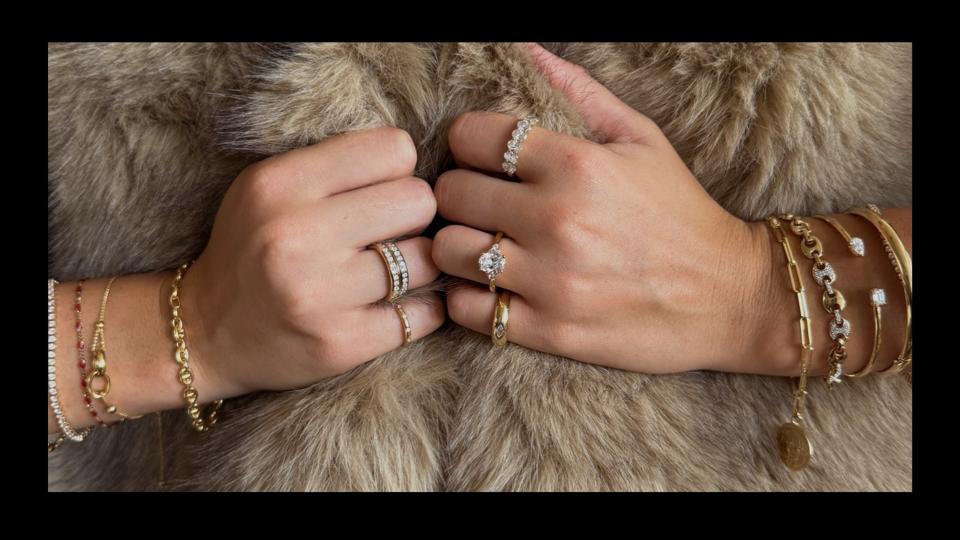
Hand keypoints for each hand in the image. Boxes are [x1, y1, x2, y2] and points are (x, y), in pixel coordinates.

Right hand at [183, 127, 444, 397]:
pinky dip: (424, 310)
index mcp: (280, 185)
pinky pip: (424, 315)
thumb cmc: (251, 248)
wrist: (203, 333)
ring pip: (427, 260)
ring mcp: (319, 295)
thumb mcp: (268, 187)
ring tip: (391, 272)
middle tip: (390, 233)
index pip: (393, 150)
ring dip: (419, 265)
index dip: (397, 171)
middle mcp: (297, 238)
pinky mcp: (340, 344)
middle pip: (419, 201)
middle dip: (413, 216)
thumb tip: (415, 164)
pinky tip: (398, 306)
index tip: (380, 192)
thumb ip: (334, 166)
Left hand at [432, 43, 770, 373]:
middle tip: (481, 203)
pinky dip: (470, 298)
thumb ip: (579, 92)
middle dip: (459, 193)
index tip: (481, 156)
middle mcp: (557, 220)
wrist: (729, 298)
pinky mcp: (549, 331)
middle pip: (450, 194)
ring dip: (458, 246)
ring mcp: (551, 280)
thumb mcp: (642, 139)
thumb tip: (526, 50)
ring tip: (483, 244)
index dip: (467, 142)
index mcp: (577, 164)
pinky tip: (492, 287)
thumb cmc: (680, 213)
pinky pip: (468, 310)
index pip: (470, 137)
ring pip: (448, 252)